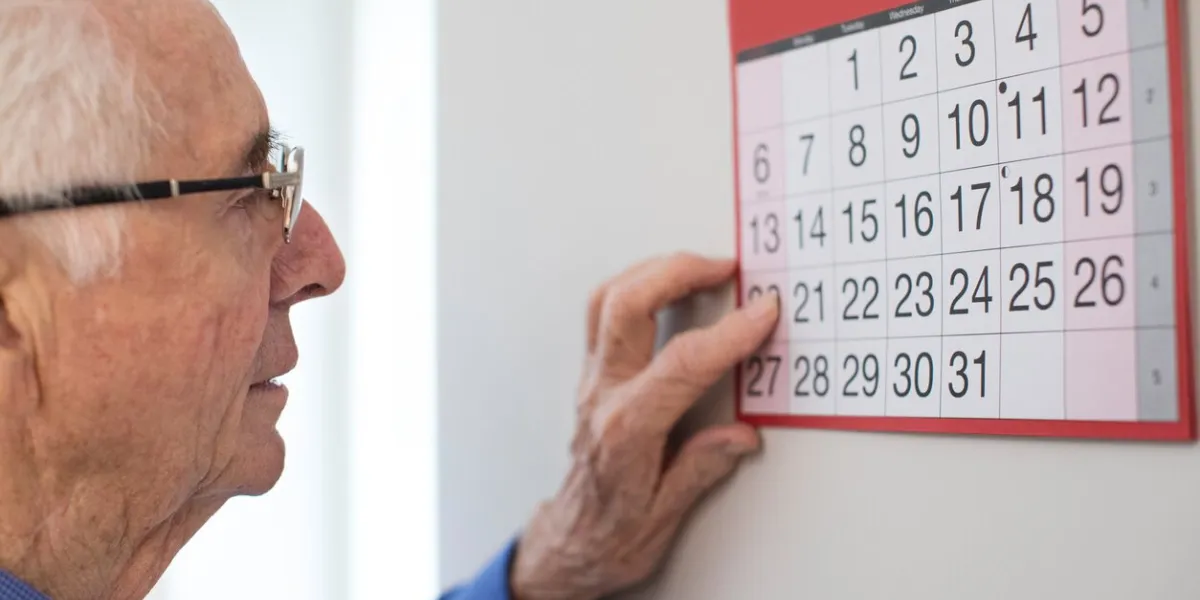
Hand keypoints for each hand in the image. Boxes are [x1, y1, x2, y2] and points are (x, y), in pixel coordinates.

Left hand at [510, 253, 779, 599]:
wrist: (570, 544)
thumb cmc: (612, 535)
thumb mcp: (665, 517)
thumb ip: (702, 469)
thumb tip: (741, 435)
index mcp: (627, 429)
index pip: (681, 364)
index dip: (728, 334)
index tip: (762, 313)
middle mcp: (603, 394)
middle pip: (627, 306)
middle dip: (678, 272)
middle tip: (725, 267)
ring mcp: (591, 381)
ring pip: (607, 300)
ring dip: (652, 271)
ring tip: (698, 266)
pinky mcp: (591, 377)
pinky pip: (603, 314)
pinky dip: (636, 288)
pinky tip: (664, 287)